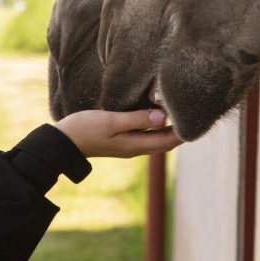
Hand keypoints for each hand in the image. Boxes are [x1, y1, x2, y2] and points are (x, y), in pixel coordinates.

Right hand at [54, 109, 183, 157]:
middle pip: (164, 142)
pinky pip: (144, 135)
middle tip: (190, 113)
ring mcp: (126, 145)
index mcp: (135, 145)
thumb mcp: (112, 121)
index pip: (168, 141)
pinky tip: (152, 115)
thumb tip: (163, 118)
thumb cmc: (85, 129)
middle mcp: (134, 148)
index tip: (196, 118)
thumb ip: (137, 119)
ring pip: (154, 139)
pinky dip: (153, 127)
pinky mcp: (119, 140)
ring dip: (166, 128)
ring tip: (175, 112)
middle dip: (178, 131)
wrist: (63, 142)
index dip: (183, 132)